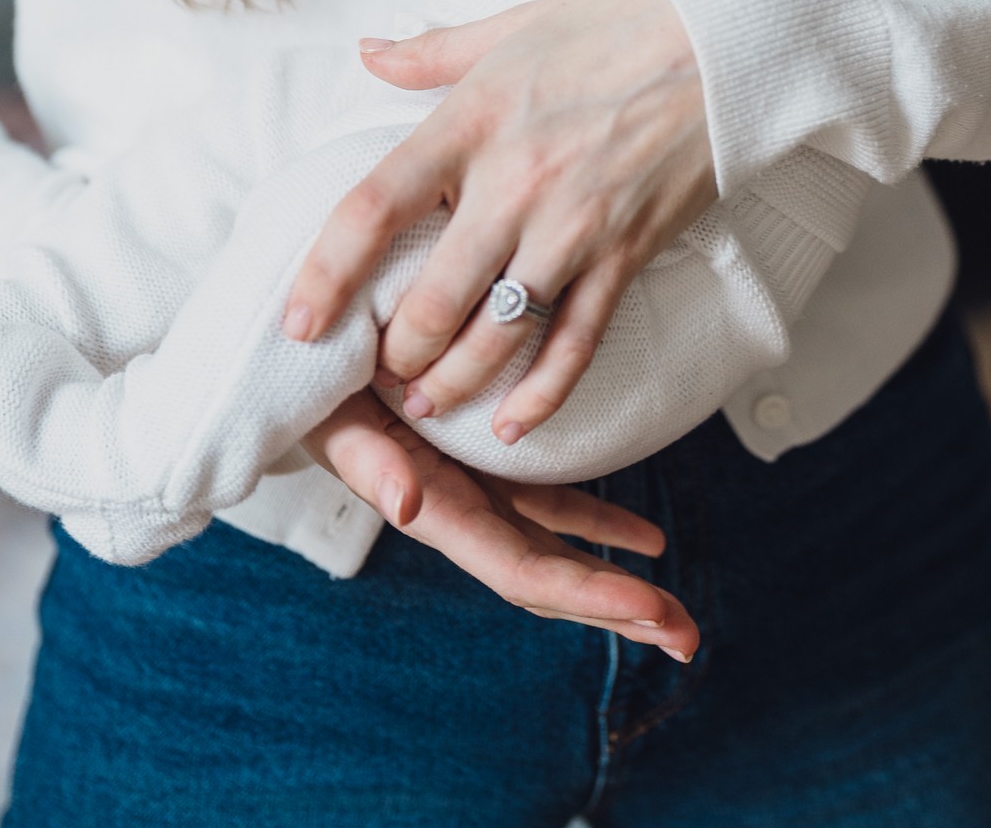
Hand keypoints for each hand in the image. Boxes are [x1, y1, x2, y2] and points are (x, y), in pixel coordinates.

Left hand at [282, 0, 716, 448]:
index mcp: (472, 121)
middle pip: (429, 300)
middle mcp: (514, 182)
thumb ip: (431, 52)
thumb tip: (365, 53)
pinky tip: (512, 425)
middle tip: (378, 371)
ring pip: (494, 337)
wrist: (725, 34)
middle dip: (394, 353)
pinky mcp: (628, 251)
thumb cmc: (615, 21)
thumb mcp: (512, 25)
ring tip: (426, 404)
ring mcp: (574, 225)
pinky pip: (575, 343)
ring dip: (451, 384)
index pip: (372, 208)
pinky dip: (541, 396)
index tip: (299, 322)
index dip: (324, 274)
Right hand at [301, 389, 697, 660]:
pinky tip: (644, 537)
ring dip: (615, 577)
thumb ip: (369, 465)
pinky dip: (596, 520)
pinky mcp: (486, 457)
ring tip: (674, 605)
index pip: (522, 568)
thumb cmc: (314, 386)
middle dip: (617, 607)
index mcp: (435, 509)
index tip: (651, 606)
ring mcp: (477, 488)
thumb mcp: (335, 419)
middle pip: (550, 575)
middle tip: (687, 635)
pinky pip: (548, 500)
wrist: (303, 355)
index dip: (588, 591)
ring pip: (557, 545)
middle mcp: (461, 511)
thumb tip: (407, 506)